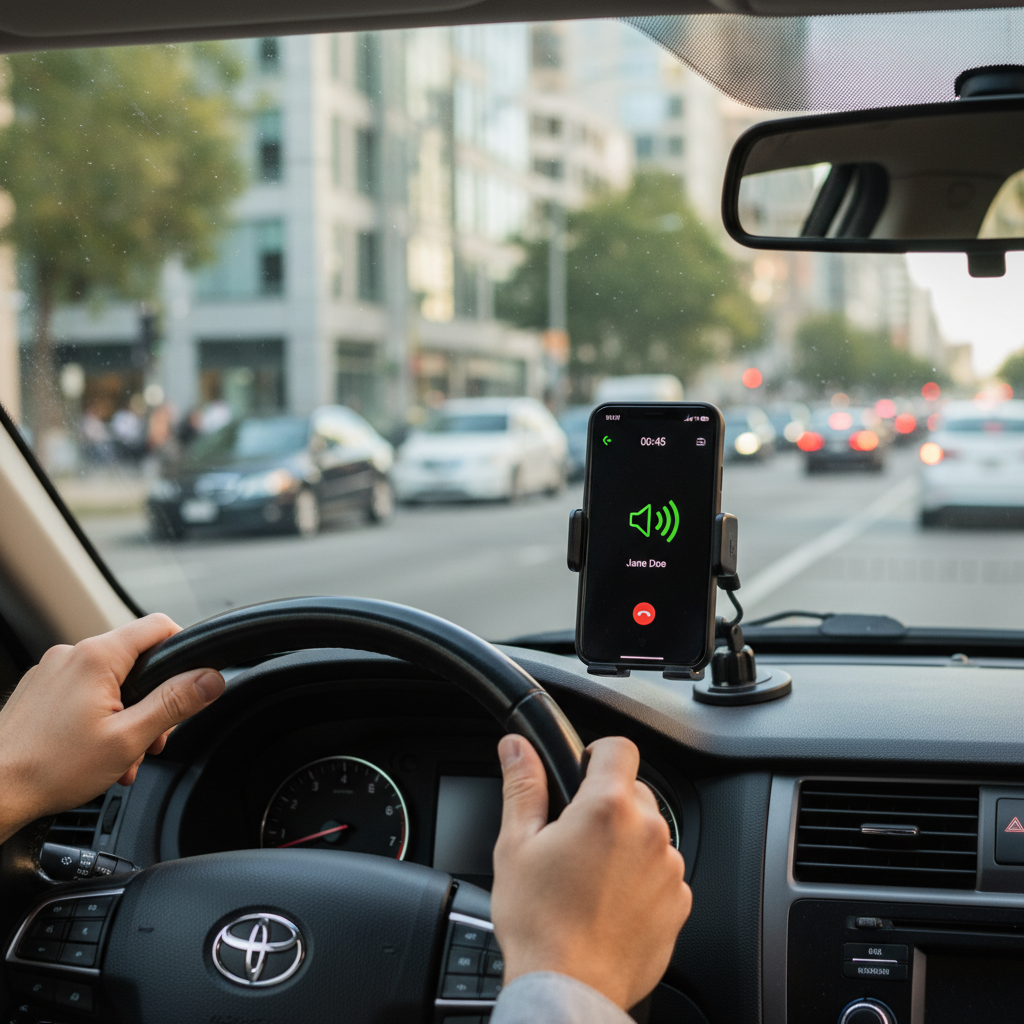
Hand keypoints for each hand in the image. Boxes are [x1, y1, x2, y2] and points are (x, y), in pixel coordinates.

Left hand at [0, 614, 223, 843]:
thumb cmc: (49, 769)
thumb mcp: (129, 738)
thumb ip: (175, 703)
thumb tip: (211, 679)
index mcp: (97, 656)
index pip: (159, 626)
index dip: (185, 648)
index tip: (193, 678)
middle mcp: (71, 654)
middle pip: (136, 660)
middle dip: (152, 699)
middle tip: (151, 739)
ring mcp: (51, 671)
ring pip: (109, 680)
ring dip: (125, 715)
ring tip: (119, 756)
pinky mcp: (39, 690)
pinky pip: (83, 692)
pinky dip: (98, 717)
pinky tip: (95, 751)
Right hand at [491, 735, 691, 1010]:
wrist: (569, 988)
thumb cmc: (539, 922)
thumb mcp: (516, 845)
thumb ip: (523, 785)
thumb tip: (517, 747)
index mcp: (607, 808)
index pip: (620, 748)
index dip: (598, 753)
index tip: (584, 771)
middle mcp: (648, 832)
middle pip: (634, 792)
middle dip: (606, 805)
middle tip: (573, 838)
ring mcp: (668, 869)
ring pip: (648, 834)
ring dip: (625, 843)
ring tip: (589, 877)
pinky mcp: (679, 903)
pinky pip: (661, 873)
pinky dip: (640, 879)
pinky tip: (609, 902)